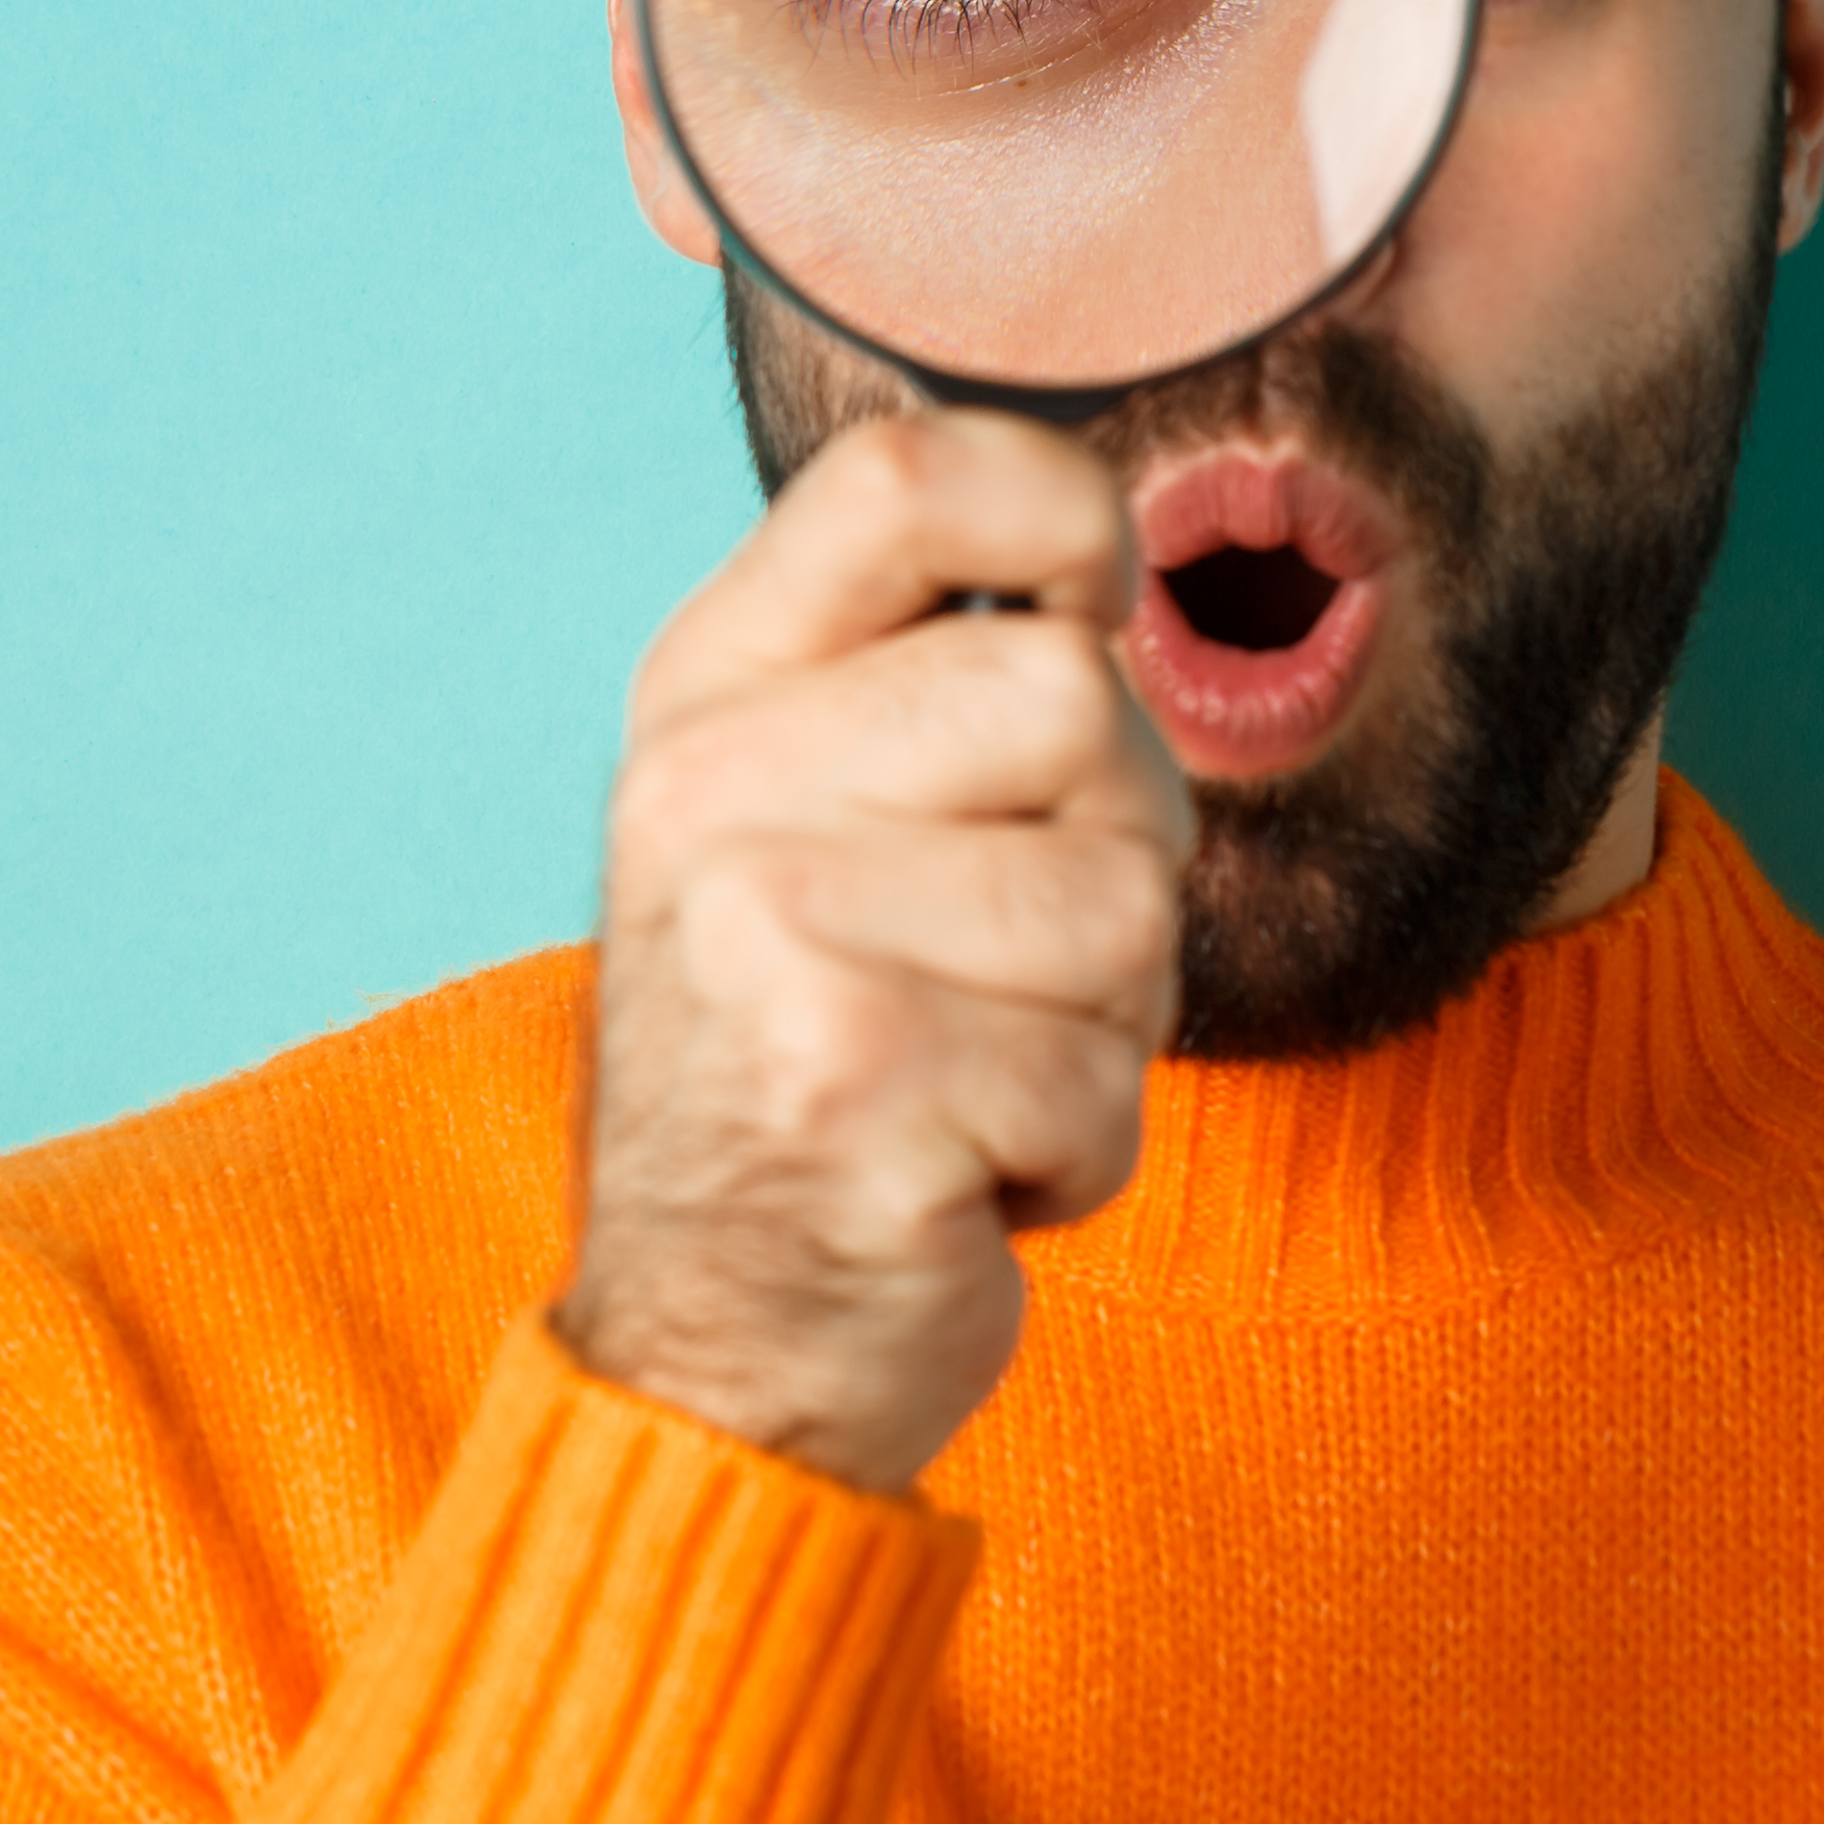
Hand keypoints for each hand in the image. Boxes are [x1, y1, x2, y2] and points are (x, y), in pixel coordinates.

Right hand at [557, 409, 1190, 1492]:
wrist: (711, 1350)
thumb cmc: (816, 1066)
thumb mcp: (805, 829)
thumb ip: (922, 677)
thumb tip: (1106, 539)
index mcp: (702, 696)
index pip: (906, 474)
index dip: (1066, 517)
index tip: (1089, 614)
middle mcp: (707, 796)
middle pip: (1075, 695)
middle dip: (1116, 844)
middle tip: (1011, 960)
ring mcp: (767, 942)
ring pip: (1122, 900)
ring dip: (1104, 1024)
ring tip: (978, 1072)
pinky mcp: (854, 1092)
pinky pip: (1108, 1080)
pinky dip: (1079, 1153)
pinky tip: (963, 1176)